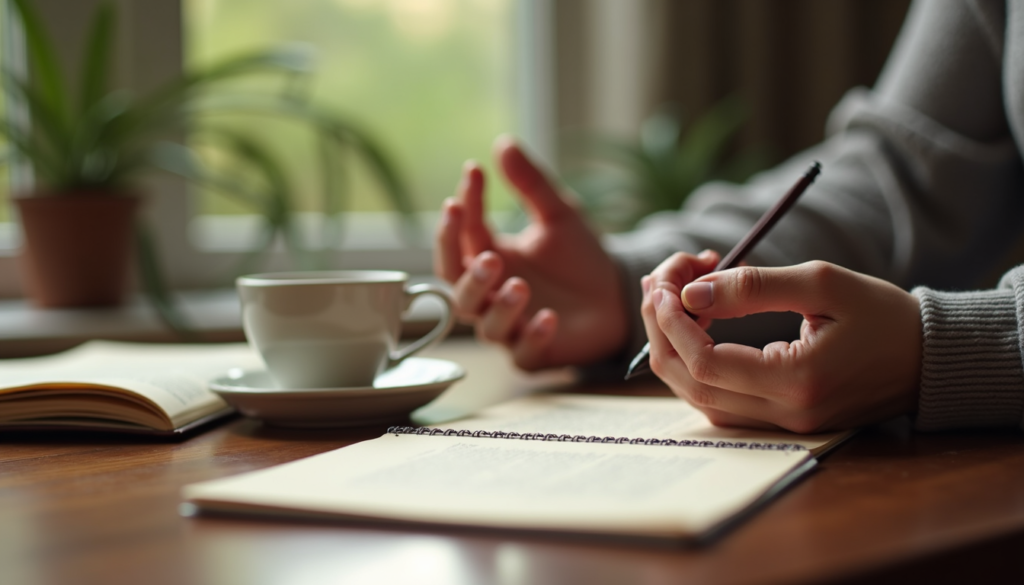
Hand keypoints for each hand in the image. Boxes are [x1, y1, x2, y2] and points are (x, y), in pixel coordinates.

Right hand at [434, 136, 626, 369]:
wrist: (619, 294)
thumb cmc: (580, 257)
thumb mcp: (559, 214)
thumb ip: (530, 184)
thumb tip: (503, 141)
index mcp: (489, 257)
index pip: (459, 237)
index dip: (460, 211)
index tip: (474, 174)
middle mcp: (491, 295)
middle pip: (457, 289)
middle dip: (467, 274)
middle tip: (490, 255)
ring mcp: (511, 327)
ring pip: (485, 324)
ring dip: (498, 305)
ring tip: (519, 285)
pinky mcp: (536, 353)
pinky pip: (523, 354)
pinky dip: (532, 337)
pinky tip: (548, 319)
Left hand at [641, 259, 920, 431]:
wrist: (928, 357)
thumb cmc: (883, 314)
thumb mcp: (823, 283)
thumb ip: (754, 287)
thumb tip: (691, 293)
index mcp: (797, 381)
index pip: (705, 362)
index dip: (672, 323)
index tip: (664, 283)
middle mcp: (785, 414)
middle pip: (691, 383)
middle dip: (662, 330)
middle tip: (658, 284)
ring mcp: (782, 424)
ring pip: (698, 397)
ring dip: (673, 348)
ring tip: (669, 299)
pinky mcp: (781, 420)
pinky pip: (719, 401)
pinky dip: (695, 364)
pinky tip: (692, 327)